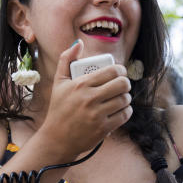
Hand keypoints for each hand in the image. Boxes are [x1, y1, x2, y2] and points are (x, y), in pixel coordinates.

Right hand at [39, 40, 132, 157]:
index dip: (121, 70)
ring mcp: (97, 115)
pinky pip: (124, 115)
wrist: (56, 139)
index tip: (119, 72)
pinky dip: (126, 111)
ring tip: (121, 97)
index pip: (112, 71)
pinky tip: (121, 109)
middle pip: (122, 84)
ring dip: (126, 97)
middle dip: (125, 83)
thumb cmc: (58, 109)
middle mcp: (90, 98)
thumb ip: (66, 59)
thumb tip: (78, 43)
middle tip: (122, 85)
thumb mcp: (58, 83)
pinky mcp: (103, 129)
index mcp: (81, 84)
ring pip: (125, 99)